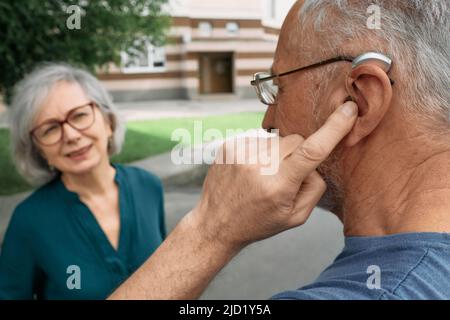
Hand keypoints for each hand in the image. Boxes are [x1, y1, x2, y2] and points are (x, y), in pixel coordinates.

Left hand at [190, 101, 357, 249]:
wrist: (216, 222)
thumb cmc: (258, 222)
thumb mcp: (294, 217)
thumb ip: (314, 188)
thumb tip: (316, 162)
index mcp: (278, 186)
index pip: (312, 151)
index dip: (334, 128)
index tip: (349, 109)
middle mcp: (258, 165)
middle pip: (296, 140)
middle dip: (299, 154)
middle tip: (285, 176)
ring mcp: (241, 152)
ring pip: (278, 139)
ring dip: (278, 153)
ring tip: (262, 175)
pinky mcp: (230, 145)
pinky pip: (260, 139)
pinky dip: (261, 152)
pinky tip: (251, 170)